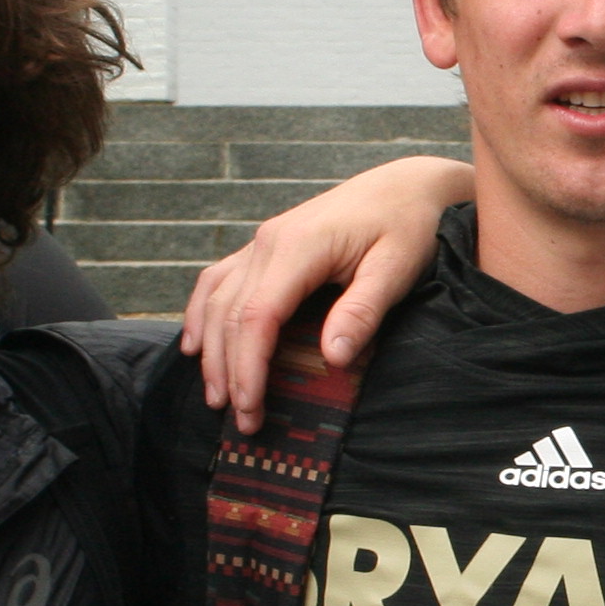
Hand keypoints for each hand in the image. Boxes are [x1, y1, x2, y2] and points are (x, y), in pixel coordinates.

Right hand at [180, 157, 474, 429]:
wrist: (407, 185)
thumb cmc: (408, 224)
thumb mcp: (397, 268)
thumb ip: (362, 311)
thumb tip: (332, 357)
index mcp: (298, 247)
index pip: (256, 317)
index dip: (248, 366)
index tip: (251, 407)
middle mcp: (269, 242)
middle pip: (229, 314)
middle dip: (228, 371)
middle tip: (238, 420)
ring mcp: (264, 241)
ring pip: (217, 298)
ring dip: (210, 349)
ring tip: (215, 396)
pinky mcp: (268, 245)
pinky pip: (220, 279)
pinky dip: (202, 313)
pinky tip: (196, 343)